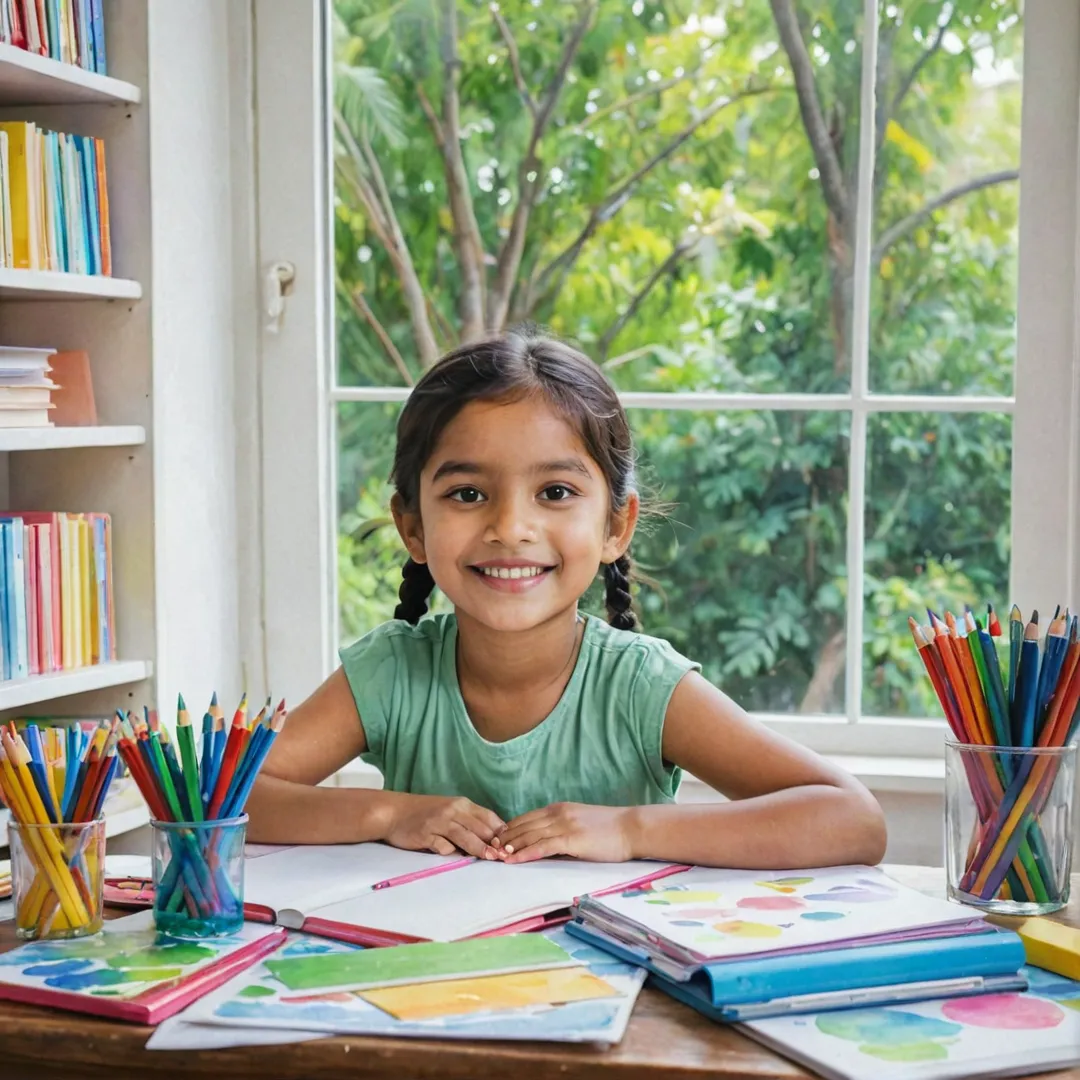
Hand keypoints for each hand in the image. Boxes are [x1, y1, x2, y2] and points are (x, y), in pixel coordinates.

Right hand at [383, 793, 503, 858]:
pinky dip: (449, 851)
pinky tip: (451, 854)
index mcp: (462, 804)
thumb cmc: (426, 813)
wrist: (395, 811)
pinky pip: (442, 845)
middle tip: (505, 856)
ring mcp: (439, 822)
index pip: (488, 817)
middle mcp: (452, 811)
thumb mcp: (451, 812)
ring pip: (465, 836)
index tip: (511, 845)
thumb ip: (469, 822)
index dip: (501, 832)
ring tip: (491, 858)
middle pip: (479, 827)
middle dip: (494, 843)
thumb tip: (493, 839)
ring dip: (479, 848)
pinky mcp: (426, 834)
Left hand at [494, 803, 635, 863]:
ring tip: (495, 855)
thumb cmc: (610, 830)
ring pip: (529, 835)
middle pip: (523, 825)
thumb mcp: (581, 824)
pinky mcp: (571, 839)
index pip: (527, 818)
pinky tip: (514, 859)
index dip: (509, 828)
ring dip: (510, 846)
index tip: (496, 839)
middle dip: (504, 837)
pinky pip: (542, 846)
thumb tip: (546, 844)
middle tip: (488, 848)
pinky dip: (525, 853)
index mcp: (559, 809)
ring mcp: (564, 825)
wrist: (631, 828)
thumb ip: (562, 830)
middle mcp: (558, 813)